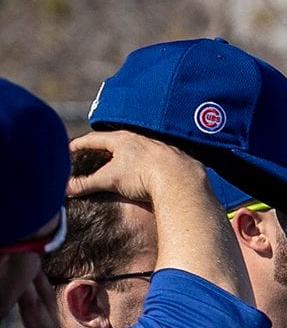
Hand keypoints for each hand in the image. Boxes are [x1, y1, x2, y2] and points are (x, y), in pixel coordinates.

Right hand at [65, 130, 206, 202]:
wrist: (181, 180)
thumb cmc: (143, 177)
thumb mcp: (110, 180)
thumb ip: (87, 183)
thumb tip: (64, 188)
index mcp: (122, 140)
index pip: (94, 139)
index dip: (79, 145)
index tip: (68, 149)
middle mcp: (141, 138)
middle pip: (116, 139)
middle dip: (103, 146)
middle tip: (92, 152)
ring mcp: (159, 146)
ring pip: (138, 147)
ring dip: (127, 153)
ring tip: (120, 160)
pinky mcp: (174, 157)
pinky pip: (157, 157)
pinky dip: (148, 162)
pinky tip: (148, 169)